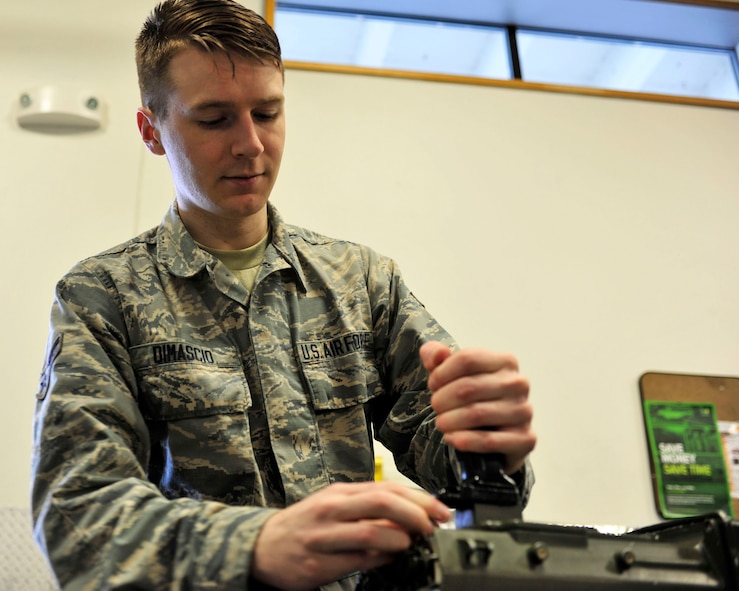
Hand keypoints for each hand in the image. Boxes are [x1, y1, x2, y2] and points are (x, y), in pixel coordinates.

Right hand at [250, 481, 450, 590]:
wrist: (263, 546)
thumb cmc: (306, 524)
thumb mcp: (334, 505)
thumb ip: (367, 506)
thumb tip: (411, 511)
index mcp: (340, 493)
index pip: (387, 488)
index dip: (419, 499)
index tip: (440, 510)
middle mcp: (332, 509)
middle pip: (383, 503)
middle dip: (416, 514)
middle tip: (432, 526)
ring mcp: (324, 536)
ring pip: (373, 532)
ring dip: (400, 539)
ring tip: (409, 544)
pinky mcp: (319, 564)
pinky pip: (359, 561)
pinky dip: (381, 559)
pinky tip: (389, 558)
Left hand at [419, 341, 535, 473]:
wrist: (494, 434)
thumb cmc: (470, 397)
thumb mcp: (450, 372)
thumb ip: (436, 355)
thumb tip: (438, 353)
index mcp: (505, 361)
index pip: (467, 359)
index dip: (442, 373)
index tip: (433, 384)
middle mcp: (519, 383)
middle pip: (468, 388)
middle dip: (442, 400)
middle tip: (435, 407)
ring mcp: (524, 411)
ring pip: (476, 414)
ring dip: (449, 421)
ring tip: (441, 423)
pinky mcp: (525, 438)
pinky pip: (488, 440)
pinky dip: (464, 440)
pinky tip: (452, 438)